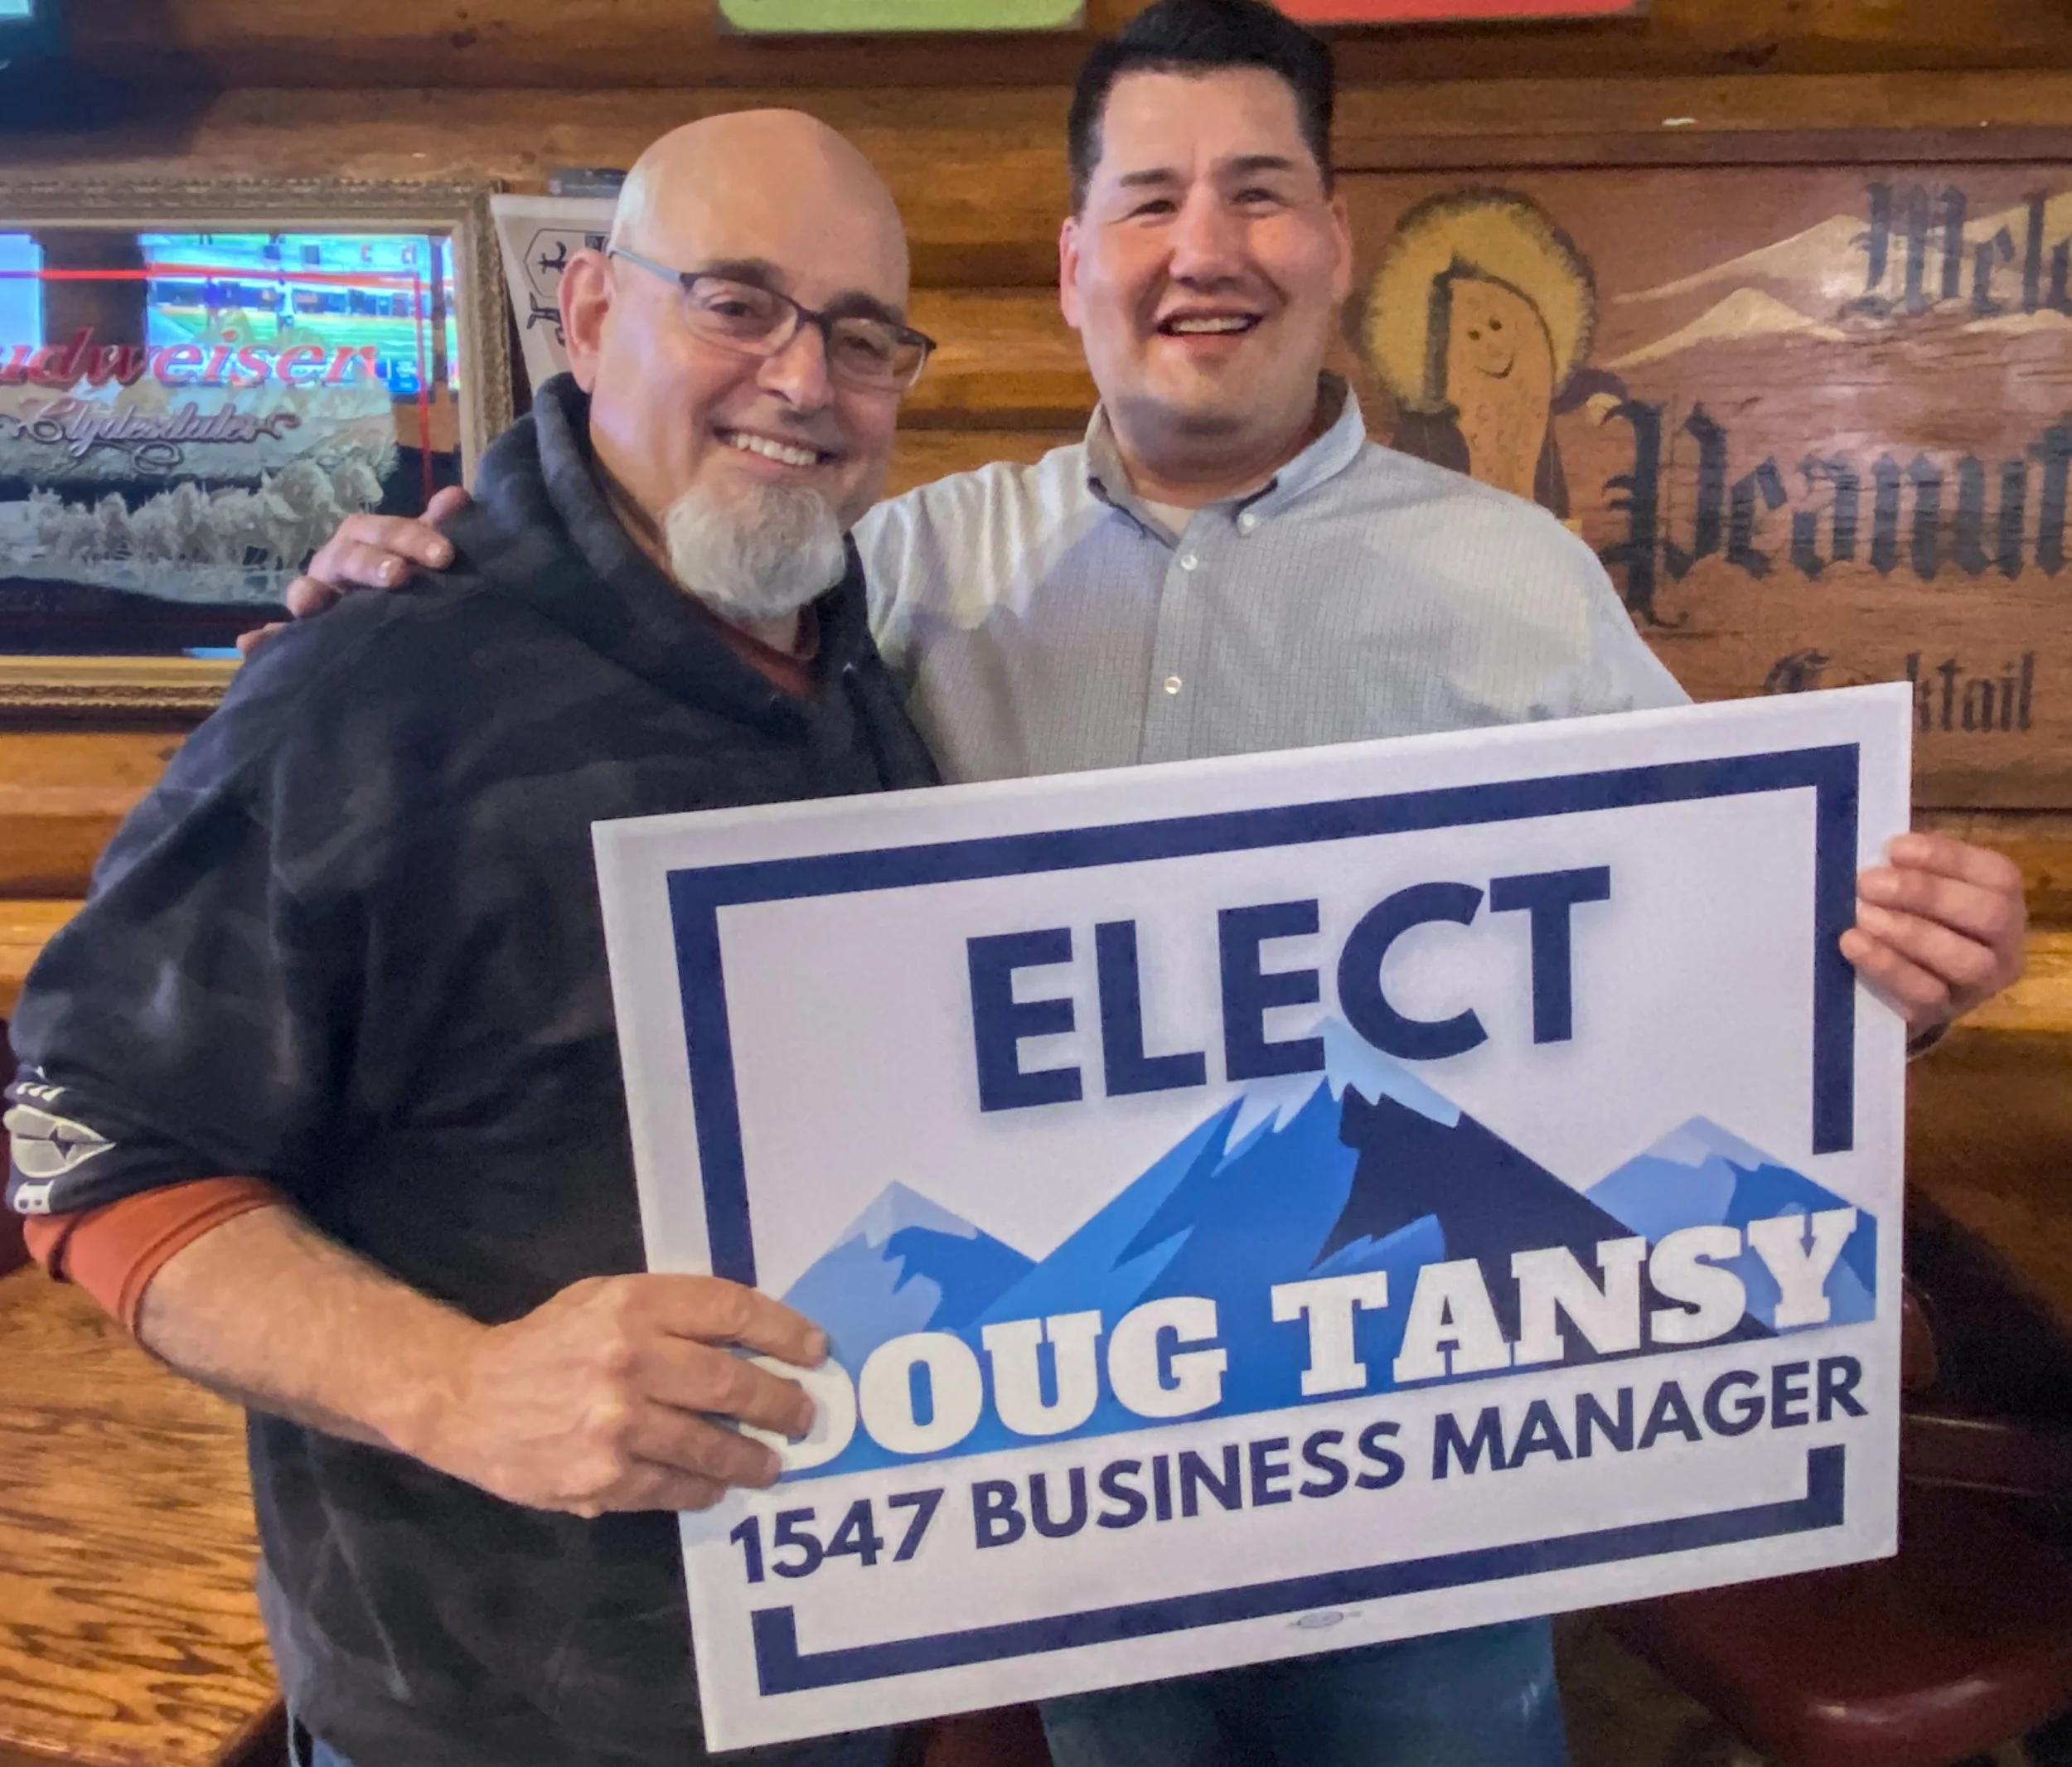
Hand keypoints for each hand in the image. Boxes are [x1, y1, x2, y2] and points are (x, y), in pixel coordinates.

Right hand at [238, 484, 471, 655]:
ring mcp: (317, 600)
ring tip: (308, 602)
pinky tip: (249, 644)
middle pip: (346, 558)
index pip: (382, 532)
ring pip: (306, 592)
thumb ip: (436, 530)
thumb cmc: (410, 581)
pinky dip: (264, 640)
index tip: (444, 555)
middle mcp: (336, 567)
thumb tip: (455, 497)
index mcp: (365, 544)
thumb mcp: (422, 555)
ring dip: (306, 594)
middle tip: (400, 576)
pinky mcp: (304, 637)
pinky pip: (279, 639)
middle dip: (370, 564)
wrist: (400, 628)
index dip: (411, 538)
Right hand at [417, 1273, 826, 1516]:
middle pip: (732, 1381)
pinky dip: (703, 1488)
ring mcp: (618, 1424)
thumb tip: (749, 1342)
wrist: (466, 1398)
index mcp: (634, 1305)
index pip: (731, 1311)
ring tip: (772, 1462)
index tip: (814, 1350)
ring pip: (710, 1443)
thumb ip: (669, 1314)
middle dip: (780, 1402)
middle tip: (803, 1415)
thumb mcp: (604, 1301)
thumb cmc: (546, 1343)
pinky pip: (674, 1487)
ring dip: (752, 1456)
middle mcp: (630, 1360)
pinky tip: (717, 1487)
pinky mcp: (603, 1478)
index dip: (783, 1331)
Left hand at [1842, 831, 2026, 1031]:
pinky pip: (1925, 994)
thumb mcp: (1914, 886)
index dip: (1946, 858)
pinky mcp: (1943, 1013)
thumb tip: (1877, 849)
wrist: (1898, 983)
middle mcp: (2004, 944)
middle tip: (1868, 883)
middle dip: (1926, 894)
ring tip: (1862, 915)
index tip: (1893, 849)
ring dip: (1910, 933)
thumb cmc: (1909, 916)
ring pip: (1965, 961)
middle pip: (1989, 916)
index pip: (1996, 874)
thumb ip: (1907, 867)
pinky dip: (1887, 966)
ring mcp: (1980, 985)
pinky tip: (1853, 944)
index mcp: (2003, 898)